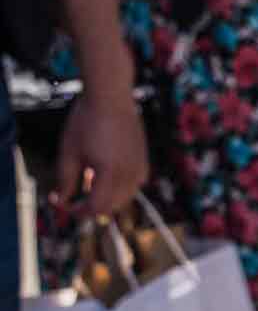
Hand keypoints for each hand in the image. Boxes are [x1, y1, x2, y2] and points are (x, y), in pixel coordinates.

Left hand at [54, 79, 147, 219]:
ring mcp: (140, 170)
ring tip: (87, 186)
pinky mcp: (143, 163)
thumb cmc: (86, 122)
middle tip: (72, 199)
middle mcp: (130, 175)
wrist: (111, 99)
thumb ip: (65, 180)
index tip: (62, 204)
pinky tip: (105, 177)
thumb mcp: (69, 152)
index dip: (77, 211)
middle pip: (110, 207)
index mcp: (110, 174)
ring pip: (123, 199)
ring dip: (105, 199)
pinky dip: (119, 190)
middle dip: (89, 207)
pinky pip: (133, 187)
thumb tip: (61, 200)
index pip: (95, 207)